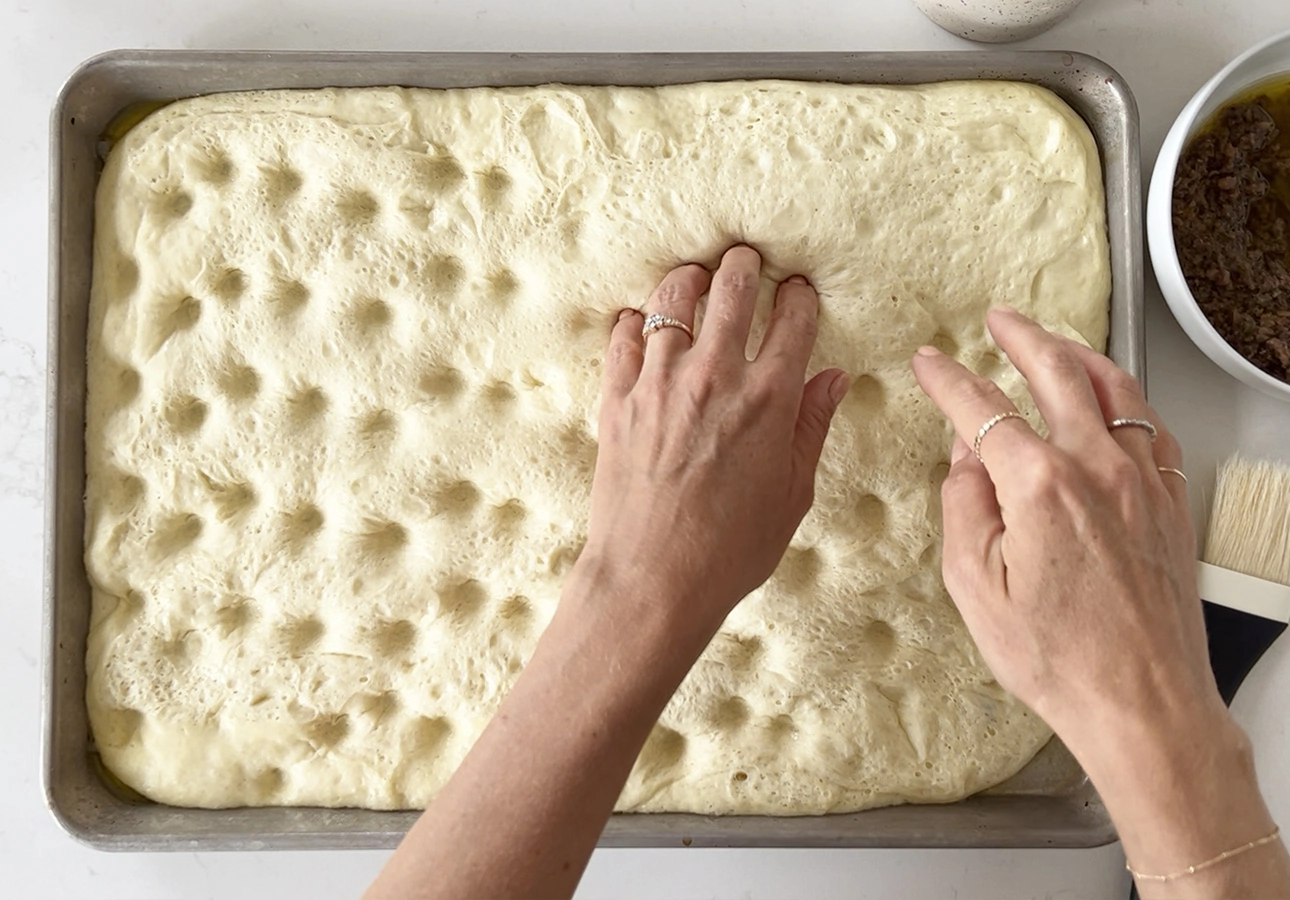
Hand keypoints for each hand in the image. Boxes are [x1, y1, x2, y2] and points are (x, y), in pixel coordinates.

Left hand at [368, 246, 848, 899]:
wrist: (652, 581)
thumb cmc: (730, 551)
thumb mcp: (792, 495)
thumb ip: (812, 427)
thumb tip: (832, 377)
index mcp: (768, 400)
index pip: (793, 318)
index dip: (800, 295)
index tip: (799, 292)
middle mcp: (715, 378)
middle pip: (732, 287)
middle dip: (744, 265)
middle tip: (746, 261)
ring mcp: (660, 384)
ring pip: (672, 298)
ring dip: (689, 279)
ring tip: (696, 279)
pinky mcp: (617, 400)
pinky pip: (624, 337)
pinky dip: (636, 321)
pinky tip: (644, 322)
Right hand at [912, 306, 1215, 740]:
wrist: (1143, 703)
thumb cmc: (1060, 659)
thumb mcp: (973, 588)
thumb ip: (963, 506)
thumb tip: (966, 457)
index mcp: (1041, 486)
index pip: (982, 408)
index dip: (947, 379)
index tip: (929, 363)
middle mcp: (1099, 469)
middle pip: (1058, 373)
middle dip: (1022, 337)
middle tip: (999, 320)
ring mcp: (1144, 482)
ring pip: (1116, 388)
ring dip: (1079, 354)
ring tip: (1055, 342)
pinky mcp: (1172, 503)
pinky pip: (1152, 426)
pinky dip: (1127, 397)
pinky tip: (1115, 400)